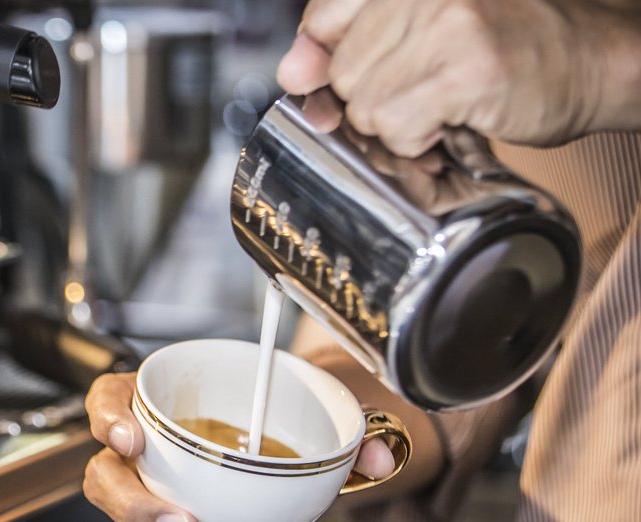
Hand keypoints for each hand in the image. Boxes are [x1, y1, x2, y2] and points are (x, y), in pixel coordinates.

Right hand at [82, 372, 395, 521]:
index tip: (131, 436)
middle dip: (138, 509)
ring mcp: (148, 500)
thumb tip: (374, 456)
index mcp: (152, 403)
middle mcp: (139, 455)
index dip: (109, 419)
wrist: (279, 443)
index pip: (107, 400)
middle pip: (107, 482)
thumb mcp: (307, 402)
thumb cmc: (271, 412)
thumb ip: (343, 423)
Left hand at [277, 0, 640, 156]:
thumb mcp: (417, 29)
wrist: (591, 58)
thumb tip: (291, 74)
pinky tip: (450, 119)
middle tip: (421, 86)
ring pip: (363, 105)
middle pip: (339, 71)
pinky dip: (418, 139)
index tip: (365, 70)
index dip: (331, 59)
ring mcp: (444, 25)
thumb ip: (346, 45)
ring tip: (439, 100)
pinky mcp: (464, 71)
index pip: (321, 20)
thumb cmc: (506, 43)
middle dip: (371, 95)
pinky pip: (396, 128)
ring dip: (397, 121)